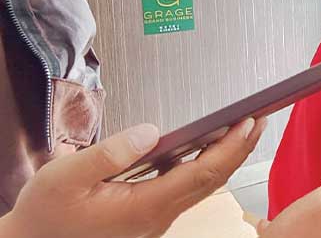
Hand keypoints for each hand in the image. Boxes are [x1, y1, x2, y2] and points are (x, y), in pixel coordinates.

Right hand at [1, 118, 265, 237]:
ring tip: (243, 125)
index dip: (230, 147)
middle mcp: (157, 216)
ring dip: (224, 155)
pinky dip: (203, 164)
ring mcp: (155, 218)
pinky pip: (185, 188)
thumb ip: (109, 152)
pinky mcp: (148, 215)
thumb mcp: (64, 178)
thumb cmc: (46, 215)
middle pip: (211, 180)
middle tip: (260, 117)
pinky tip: (206, 144)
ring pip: (201, 185)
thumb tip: (151, 131)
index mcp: (143, 208)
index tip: (249, 121)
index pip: (202, 175)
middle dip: (239, 148)